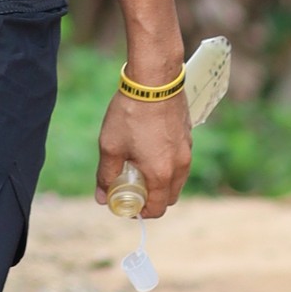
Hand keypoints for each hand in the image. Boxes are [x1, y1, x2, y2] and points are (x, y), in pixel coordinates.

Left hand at [95, 80, 193, 217]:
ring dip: (161, 181)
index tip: (127, 203)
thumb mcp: (111, 146)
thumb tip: (102, 198)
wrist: (154, 79)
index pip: (158, 209)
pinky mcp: (188, 135)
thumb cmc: (131, 113)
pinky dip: (168, 163)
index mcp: (161, 174)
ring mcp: (187, 150)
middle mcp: (180, 166)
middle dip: (153, 199)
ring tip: (140, 165)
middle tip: (134, 188)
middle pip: (170, 196)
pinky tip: (150, 146)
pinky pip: (180, 160)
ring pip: (177, 178)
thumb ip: (106, 176)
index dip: (141, 212)